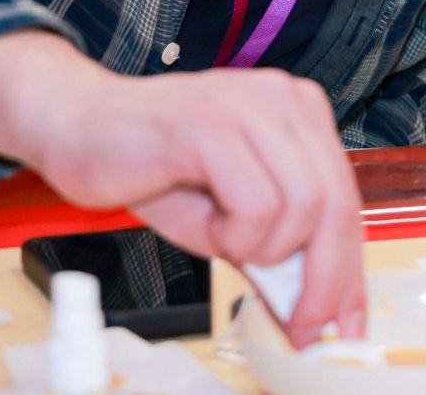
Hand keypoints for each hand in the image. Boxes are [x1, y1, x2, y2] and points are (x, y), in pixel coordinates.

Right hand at [0, 32, 364, 347]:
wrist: (76, 126)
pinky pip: (256, 204)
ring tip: (221, 237)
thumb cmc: (150, 165)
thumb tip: (317, 305)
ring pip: (303, 206)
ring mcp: (250, 106)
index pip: (346, 199)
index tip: (346, 322)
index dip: (349, 269)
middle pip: (336, 204)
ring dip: (260, 247)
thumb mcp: (227, 210)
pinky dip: (231, 234)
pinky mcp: (213, 123)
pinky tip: (205, 222)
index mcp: (299, 112)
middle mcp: (284, 99)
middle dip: (325, 279)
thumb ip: (276, 243)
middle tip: (302, 325)